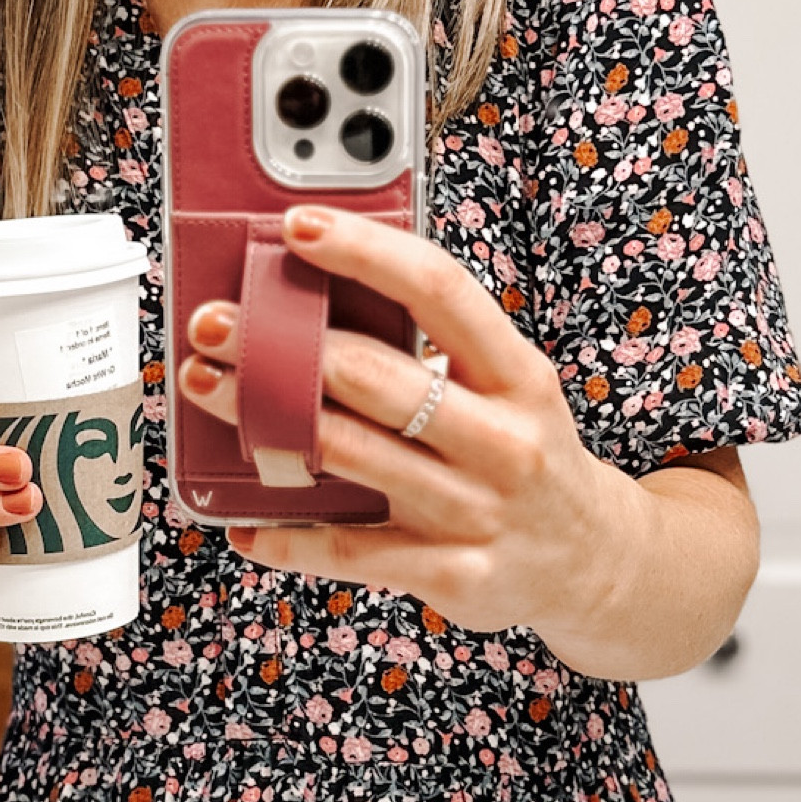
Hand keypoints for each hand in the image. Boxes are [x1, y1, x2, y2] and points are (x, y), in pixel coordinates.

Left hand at [177, 204, 634, 640]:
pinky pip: (348, 550)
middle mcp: (506, 440)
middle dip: (281, 345)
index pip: (439, 291)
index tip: (297, 227)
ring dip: (262, 419)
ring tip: (207, 388)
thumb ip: (440, 351)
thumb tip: (324, 297)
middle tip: (216, 322)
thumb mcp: (511, 390)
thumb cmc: (528, 456)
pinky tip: (244, 523)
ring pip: (349, 454)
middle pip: (375, 376)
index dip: (365, 252)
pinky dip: (285, 537)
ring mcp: (478, 511)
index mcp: (519, 375)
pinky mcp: (453, 574)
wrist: (593, 563)